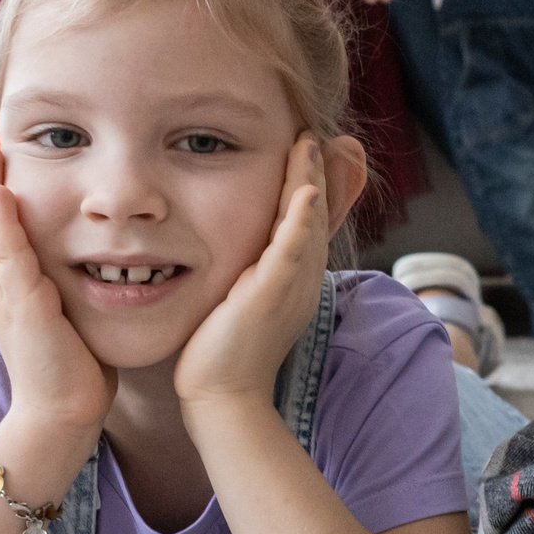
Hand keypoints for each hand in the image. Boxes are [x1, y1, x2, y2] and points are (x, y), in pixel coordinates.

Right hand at [0, 136, 115, 438]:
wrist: (62, 415)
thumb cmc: (72, 370)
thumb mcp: (63, 317)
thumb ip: (61, 289)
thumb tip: (85, 265)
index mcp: (8, 289)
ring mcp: (6, 297)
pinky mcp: (23, 307)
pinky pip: (8, 257)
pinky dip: (3, 223)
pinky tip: (2, 193)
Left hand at [175, 135, 332, 408]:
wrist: (222, 398)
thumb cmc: (221, 356)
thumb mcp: (237, 302)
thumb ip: (242, 274)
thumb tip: (232, 255)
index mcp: (292, 279)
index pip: (302, 221)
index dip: (304, 185)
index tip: (299, 152)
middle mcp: (300, 280)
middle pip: (311, 214)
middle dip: (311, 172)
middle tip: (308, 135)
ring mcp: (289, 287)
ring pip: (305, 223)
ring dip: (309, 181)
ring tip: (308, 144)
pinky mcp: (272, 295)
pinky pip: (291, 250)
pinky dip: (300, 219)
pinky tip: (303, 191)